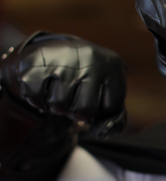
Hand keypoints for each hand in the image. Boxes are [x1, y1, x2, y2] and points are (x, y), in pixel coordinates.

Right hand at [1, 31, 126, 137]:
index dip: (99, 112)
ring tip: (59, 91)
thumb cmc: (88, 78)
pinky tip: (44, 90)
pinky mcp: (38, 61)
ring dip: (57, 106)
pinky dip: (37, 101)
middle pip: (85, 109)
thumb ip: (114, 118)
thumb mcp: (108, 92)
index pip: (110, 108)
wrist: (56, 48)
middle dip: (77, 111)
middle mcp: (91, 58)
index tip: (94, 100)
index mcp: (114, 66)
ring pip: (59, 104)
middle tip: (74, 98)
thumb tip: (99, 132)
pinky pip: (36, 96)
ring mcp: (64, 58)